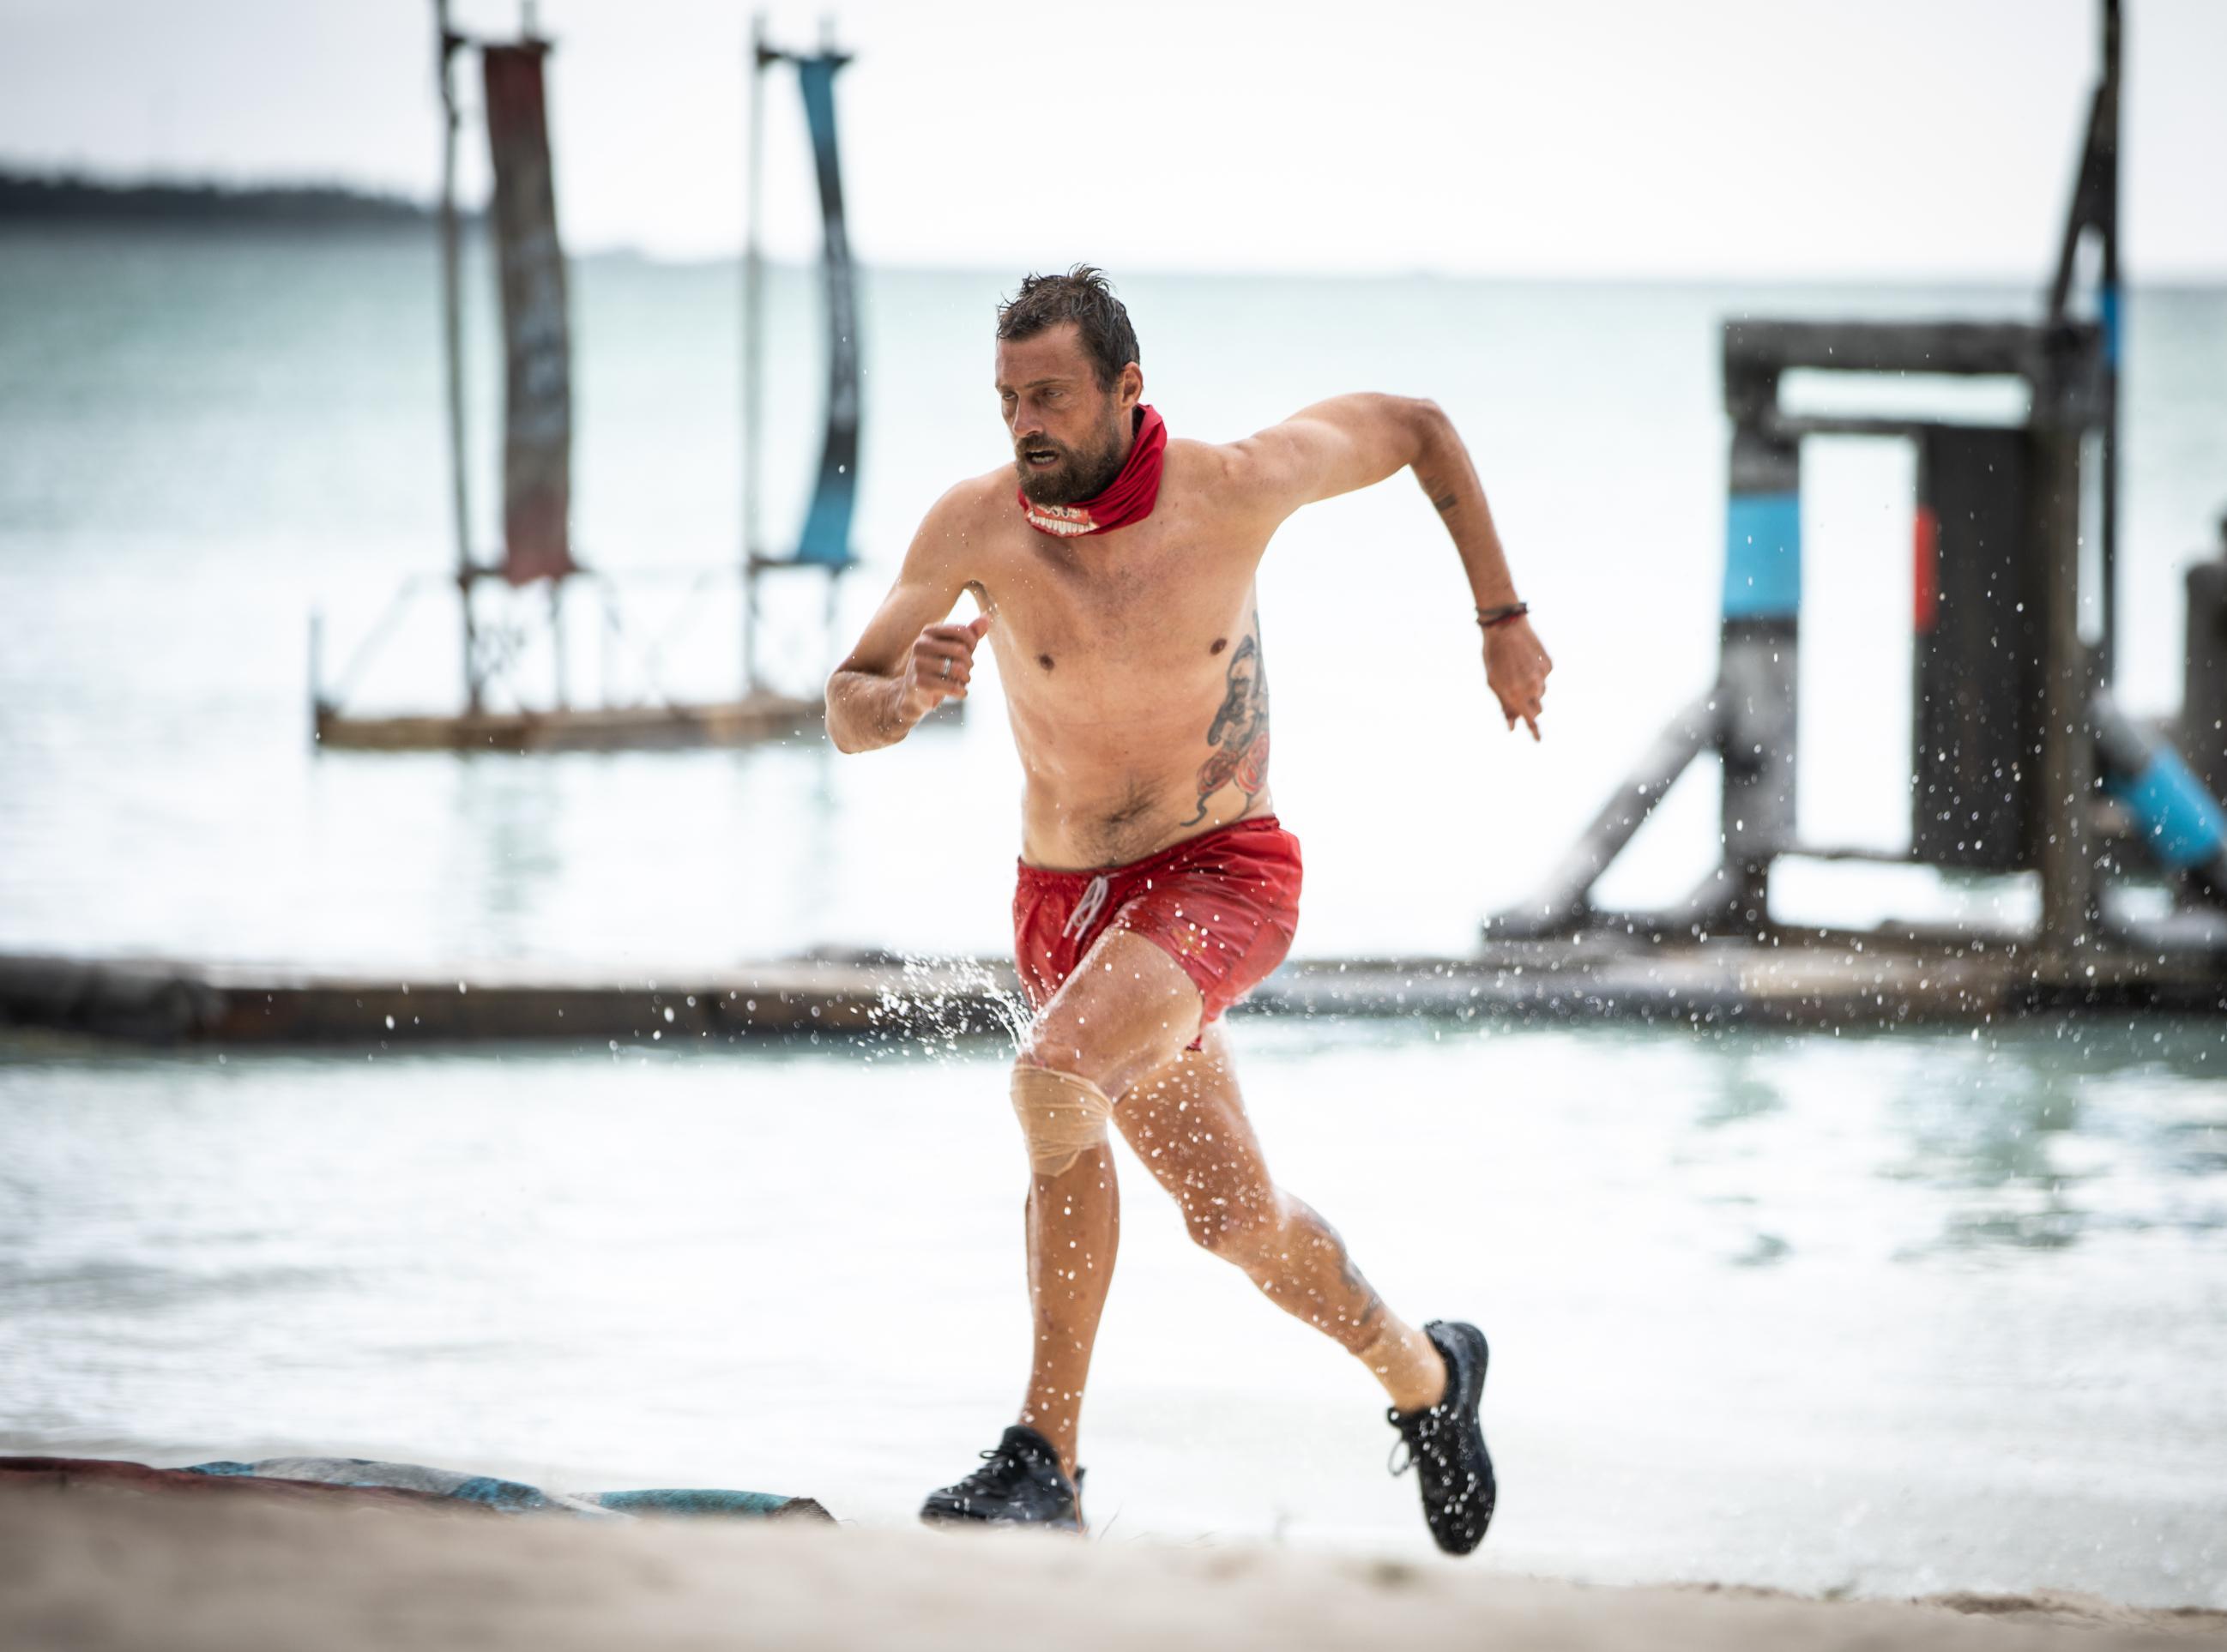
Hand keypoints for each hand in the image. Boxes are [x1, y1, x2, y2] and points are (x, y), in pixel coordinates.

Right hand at [900, 614, 990, 721]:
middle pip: (960, 650)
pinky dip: (961, 691)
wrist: (916, 692)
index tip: (972, 649)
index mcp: (928, 632)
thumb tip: (987, 617)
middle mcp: (920, 645)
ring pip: (957, 669)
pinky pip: (951, 686)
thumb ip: (971, 632)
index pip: (960, 630)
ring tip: (964, 680)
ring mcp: (918, 663)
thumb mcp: (955, 647)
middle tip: (967, 669)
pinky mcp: (920, 682)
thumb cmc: (939, 665)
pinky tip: (961, 692)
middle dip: (969, 662)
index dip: (972, 641)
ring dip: (966, 677)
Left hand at [1484, 615, 1551, 740]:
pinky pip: (1544, 676)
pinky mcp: (1549, 664)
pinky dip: (1536, 673)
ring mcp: (1543, 675)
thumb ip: (1504, 705)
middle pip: (1538, 708)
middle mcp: (1533, 687)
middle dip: (1529, 707)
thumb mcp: (1493, 683)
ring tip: (1517, 671)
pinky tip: (1525, 660)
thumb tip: (1512, 726)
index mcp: (1516, 694)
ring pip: (1541, 692)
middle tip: (1518, 697)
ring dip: (1532, 689)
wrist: (1505, 626)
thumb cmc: (1493, 656)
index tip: (1539, 740)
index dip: (1534, 731)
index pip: (1530, 719)